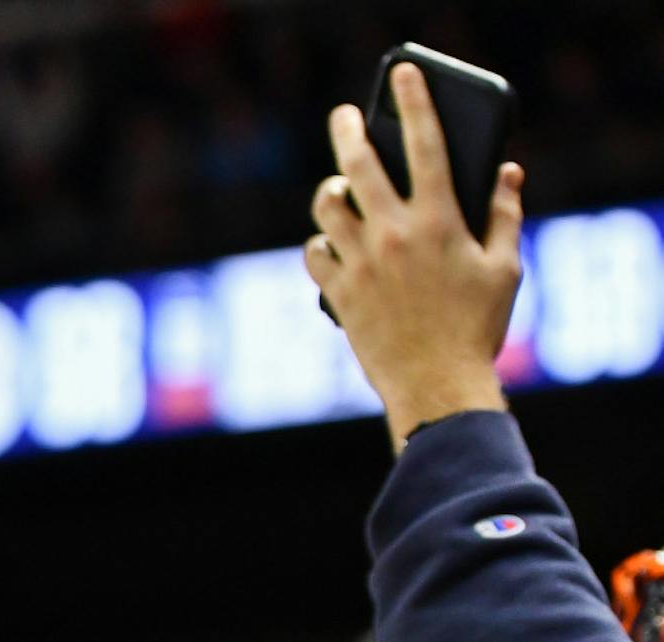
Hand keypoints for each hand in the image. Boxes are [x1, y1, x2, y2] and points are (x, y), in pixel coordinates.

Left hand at [305, 63, 525, 451]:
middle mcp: (393, 235)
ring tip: (341, 192)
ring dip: (332, 193)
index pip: (427, 145)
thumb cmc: (477, 327)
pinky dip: (321, 244)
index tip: (402, 77)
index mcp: (439, 221)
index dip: (414, 103)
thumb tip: (507, 174)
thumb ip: (503, 216)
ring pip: (326, 208)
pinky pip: (314, 253)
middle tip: (345, 116)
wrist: (435, 384)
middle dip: (349, 131)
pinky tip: (334, 246)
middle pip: (358, 167)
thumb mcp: (504, 268)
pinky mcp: (337, 293)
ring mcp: (360, 263)